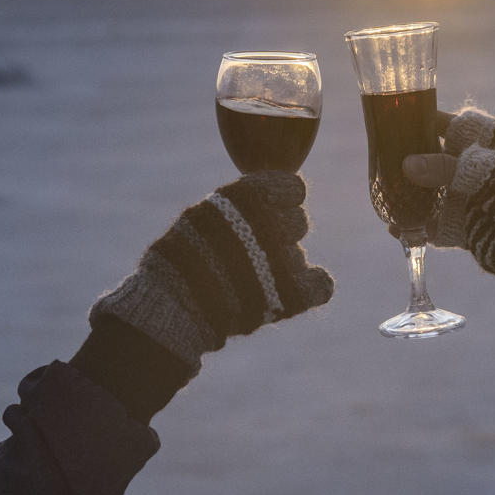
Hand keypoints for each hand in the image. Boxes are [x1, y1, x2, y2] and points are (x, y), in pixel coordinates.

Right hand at [91, 172, 332, 373]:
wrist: (172, 306)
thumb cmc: (180, 260)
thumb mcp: (201, 216)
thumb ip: (238, 204)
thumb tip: (266, 193)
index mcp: (250, 196)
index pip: (293, 188)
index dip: (282, 202)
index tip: (268, 215)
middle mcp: (273, 222)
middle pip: (299, 222)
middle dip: (280, 235)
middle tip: (253, 254)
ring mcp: (286, 258)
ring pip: (300, 255)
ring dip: (282, 266)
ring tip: (250, 281)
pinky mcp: (295, 294)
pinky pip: (323, 285)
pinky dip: (311, 289)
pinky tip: (291, 295)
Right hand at [401, 106, 494, 312]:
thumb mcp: (482, 172)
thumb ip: (443, 168)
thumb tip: (406, 164)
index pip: (457, 124)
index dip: (429, 122)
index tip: (401, 119)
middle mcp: (483, 167)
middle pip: (439, 159)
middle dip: (411, 162)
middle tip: (383, 160)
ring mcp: (477, 198)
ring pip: (435, 194)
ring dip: (410, 197)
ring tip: (384, 199)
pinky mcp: (472, 227)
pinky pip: (440, 224)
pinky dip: (420, 227)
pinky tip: (399, 229)